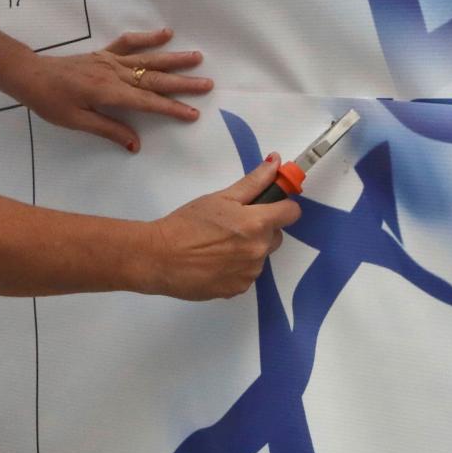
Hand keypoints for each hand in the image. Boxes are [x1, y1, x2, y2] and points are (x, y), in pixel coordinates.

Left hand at [17, 28, 212, 152]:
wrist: (31, 75)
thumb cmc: (51, 102)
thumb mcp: (78, 122)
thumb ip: (109, 130)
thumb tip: (136, 145)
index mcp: (108, 93)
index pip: (147, 103)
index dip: (171, 109)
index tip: (193, 114)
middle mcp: (114, 73)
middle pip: (154, 79)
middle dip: (183, 83)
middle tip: (208, 85)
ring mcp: (110, 61)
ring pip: (148, 59)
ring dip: (174, 59)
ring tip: (197, 57)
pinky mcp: (104, 54)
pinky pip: (129, 43)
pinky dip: (148, 38)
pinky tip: (166, 33)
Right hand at [142, 156, 299, 300]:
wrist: (159, 258)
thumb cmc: (186, 224)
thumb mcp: (220, 197)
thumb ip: (253, 182)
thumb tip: (275, 163)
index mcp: (257, 223)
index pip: (292, 213)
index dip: (281, 206)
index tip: (269, 205)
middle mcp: (259, 250)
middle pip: (276, 235)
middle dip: (261, 228)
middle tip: (233, 225)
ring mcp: (249, 272)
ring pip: (260, 256)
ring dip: (248, 249)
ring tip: (219, 245)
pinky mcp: (238, 289)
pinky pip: (246, 274)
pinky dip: (236, 268)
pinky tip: (215, 261)